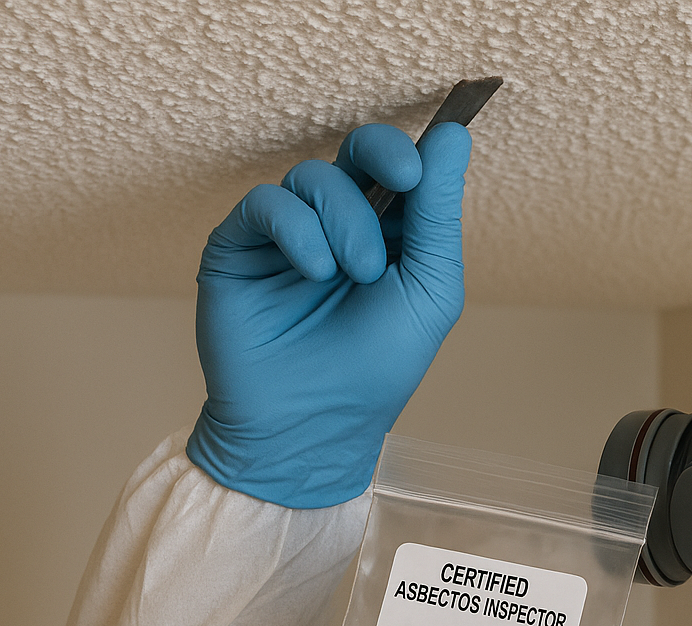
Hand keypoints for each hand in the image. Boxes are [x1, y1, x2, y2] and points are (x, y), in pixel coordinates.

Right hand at [186, 121, 471, 507]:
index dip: (412, 154)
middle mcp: (337, 226)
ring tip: (354, 274)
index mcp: (390, 235)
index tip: (423, 167)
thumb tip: (452, 136)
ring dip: (344, 220)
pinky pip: (266, 203)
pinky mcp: (238, 246)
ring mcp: (286, 234)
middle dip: (382, 154)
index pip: (401, 169)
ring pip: (312, 177)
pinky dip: (297, 230)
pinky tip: (315, 271)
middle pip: (356, 153)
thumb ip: (437, 214)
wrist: (312, 423)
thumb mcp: (428, 288)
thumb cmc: (376, 366)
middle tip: (403, 178)